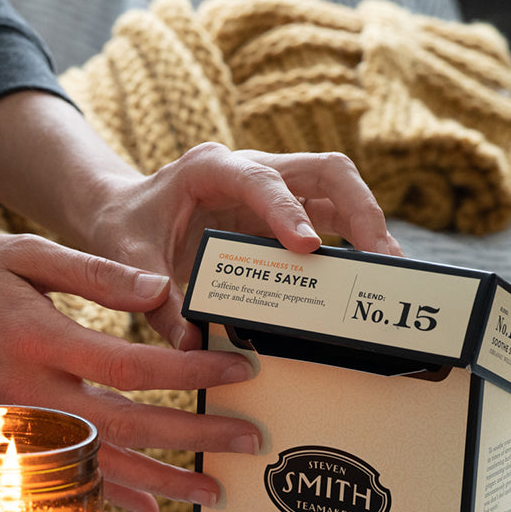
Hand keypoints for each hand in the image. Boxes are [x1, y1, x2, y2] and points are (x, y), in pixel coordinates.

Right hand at [0, 231, 260, 511]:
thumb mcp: (27, 252)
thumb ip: (95, 274)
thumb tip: (161, 291)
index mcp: (40, 339)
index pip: (130, 367)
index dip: (189, 372)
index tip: (238, 371)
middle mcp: (31, 391)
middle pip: (127, 427)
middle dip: (192, 438)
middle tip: (247, 441)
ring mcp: (20, 420)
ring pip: (101, 462)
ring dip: (161, 481)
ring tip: (212, 491)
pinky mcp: (14, 433)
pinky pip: (69, 469)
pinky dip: (109, 491)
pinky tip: (147, 506)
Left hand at [83, 142, 402, 349]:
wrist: (122, 211)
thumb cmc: (126, 225)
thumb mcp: (130, 257)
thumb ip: (157, 300)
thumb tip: (190, 343)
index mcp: (210, 168)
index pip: (260, 179)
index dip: (287, 211)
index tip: (309, 247)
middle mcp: (250, 168)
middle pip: (323, 171)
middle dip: (358, 209)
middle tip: (381, 257)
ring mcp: (271, 187)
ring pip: (336, 189)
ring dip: (366, 224)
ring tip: (388, 268)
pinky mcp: (281, 211)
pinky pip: (327, 217)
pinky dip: (350, 241)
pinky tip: (363, 274)